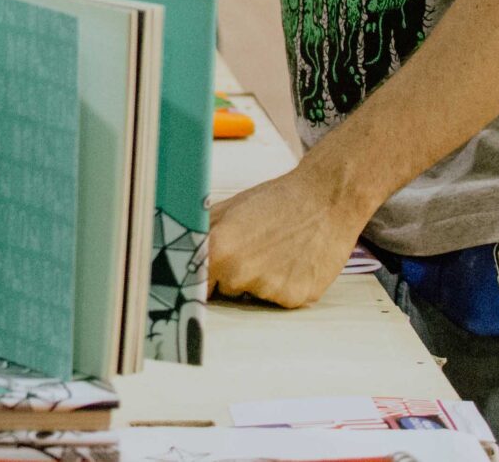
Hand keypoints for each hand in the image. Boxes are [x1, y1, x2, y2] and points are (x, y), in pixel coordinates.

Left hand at [207, 165, 371, 310]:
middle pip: (224, 291)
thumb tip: (173, 255)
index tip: (206, 275)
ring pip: (253, 296)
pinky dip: (283, 285)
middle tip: (254, 250)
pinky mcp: (296, 298)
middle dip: (231, 277)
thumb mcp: (227, 209)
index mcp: (218, 249)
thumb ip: (199, 235)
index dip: (200, 279)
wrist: (325, 199)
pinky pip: (279, 300)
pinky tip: (293, 261)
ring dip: (259, 281)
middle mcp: (240, 273)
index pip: (194, 284)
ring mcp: (269, 289)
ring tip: (276, 252)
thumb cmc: (273, 201)